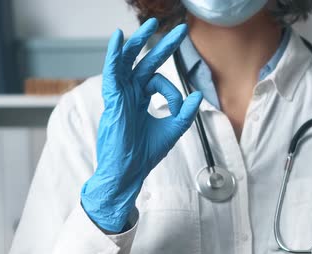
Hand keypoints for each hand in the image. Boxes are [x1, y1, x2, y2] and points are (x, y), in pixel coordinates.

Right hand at [81, 18, 202, 231]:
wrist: (128, 172)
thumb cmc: (144, 155)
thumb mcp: (172, 130)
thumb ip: (185, 112)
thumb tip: (199, 95)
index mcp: (140, 99)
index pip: (159, 82)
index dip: (174, 91)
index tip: (177, 107)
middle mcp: (129, 93)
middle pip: (144, 62)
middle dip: (161, 45)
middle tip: (177, 29)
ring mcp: (120, 95)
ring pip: (128, 62)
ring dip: (138, 42)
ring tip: (150, 24)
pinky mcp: (113, 99)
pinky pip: (112, 71)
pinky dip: (114, 54)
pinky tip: (118, 37)